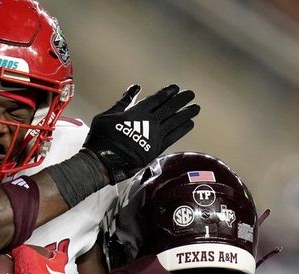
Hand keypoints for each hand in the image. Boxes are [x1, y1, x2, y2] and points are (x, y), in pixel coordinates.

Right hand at [83, 84, 199, 182]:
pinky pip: (174, 136)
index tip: (176, 88)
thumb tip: (134, 88)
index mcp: (137, 111)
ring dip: (186, 114)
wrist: (104, 161)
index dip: (168, 92)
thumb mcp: (108, 115)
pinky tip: (190, 124)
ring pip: (175, 121)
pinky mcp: (156, 148)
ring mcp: (155, 135)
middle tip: (191, 94)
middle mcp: (149, 122)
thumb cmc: (102, 137)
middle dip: (181, 100)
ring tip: (196, 108)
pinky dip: (183, 129)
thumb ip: (124, 101)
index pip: (157, 98)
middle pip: (170, 108)